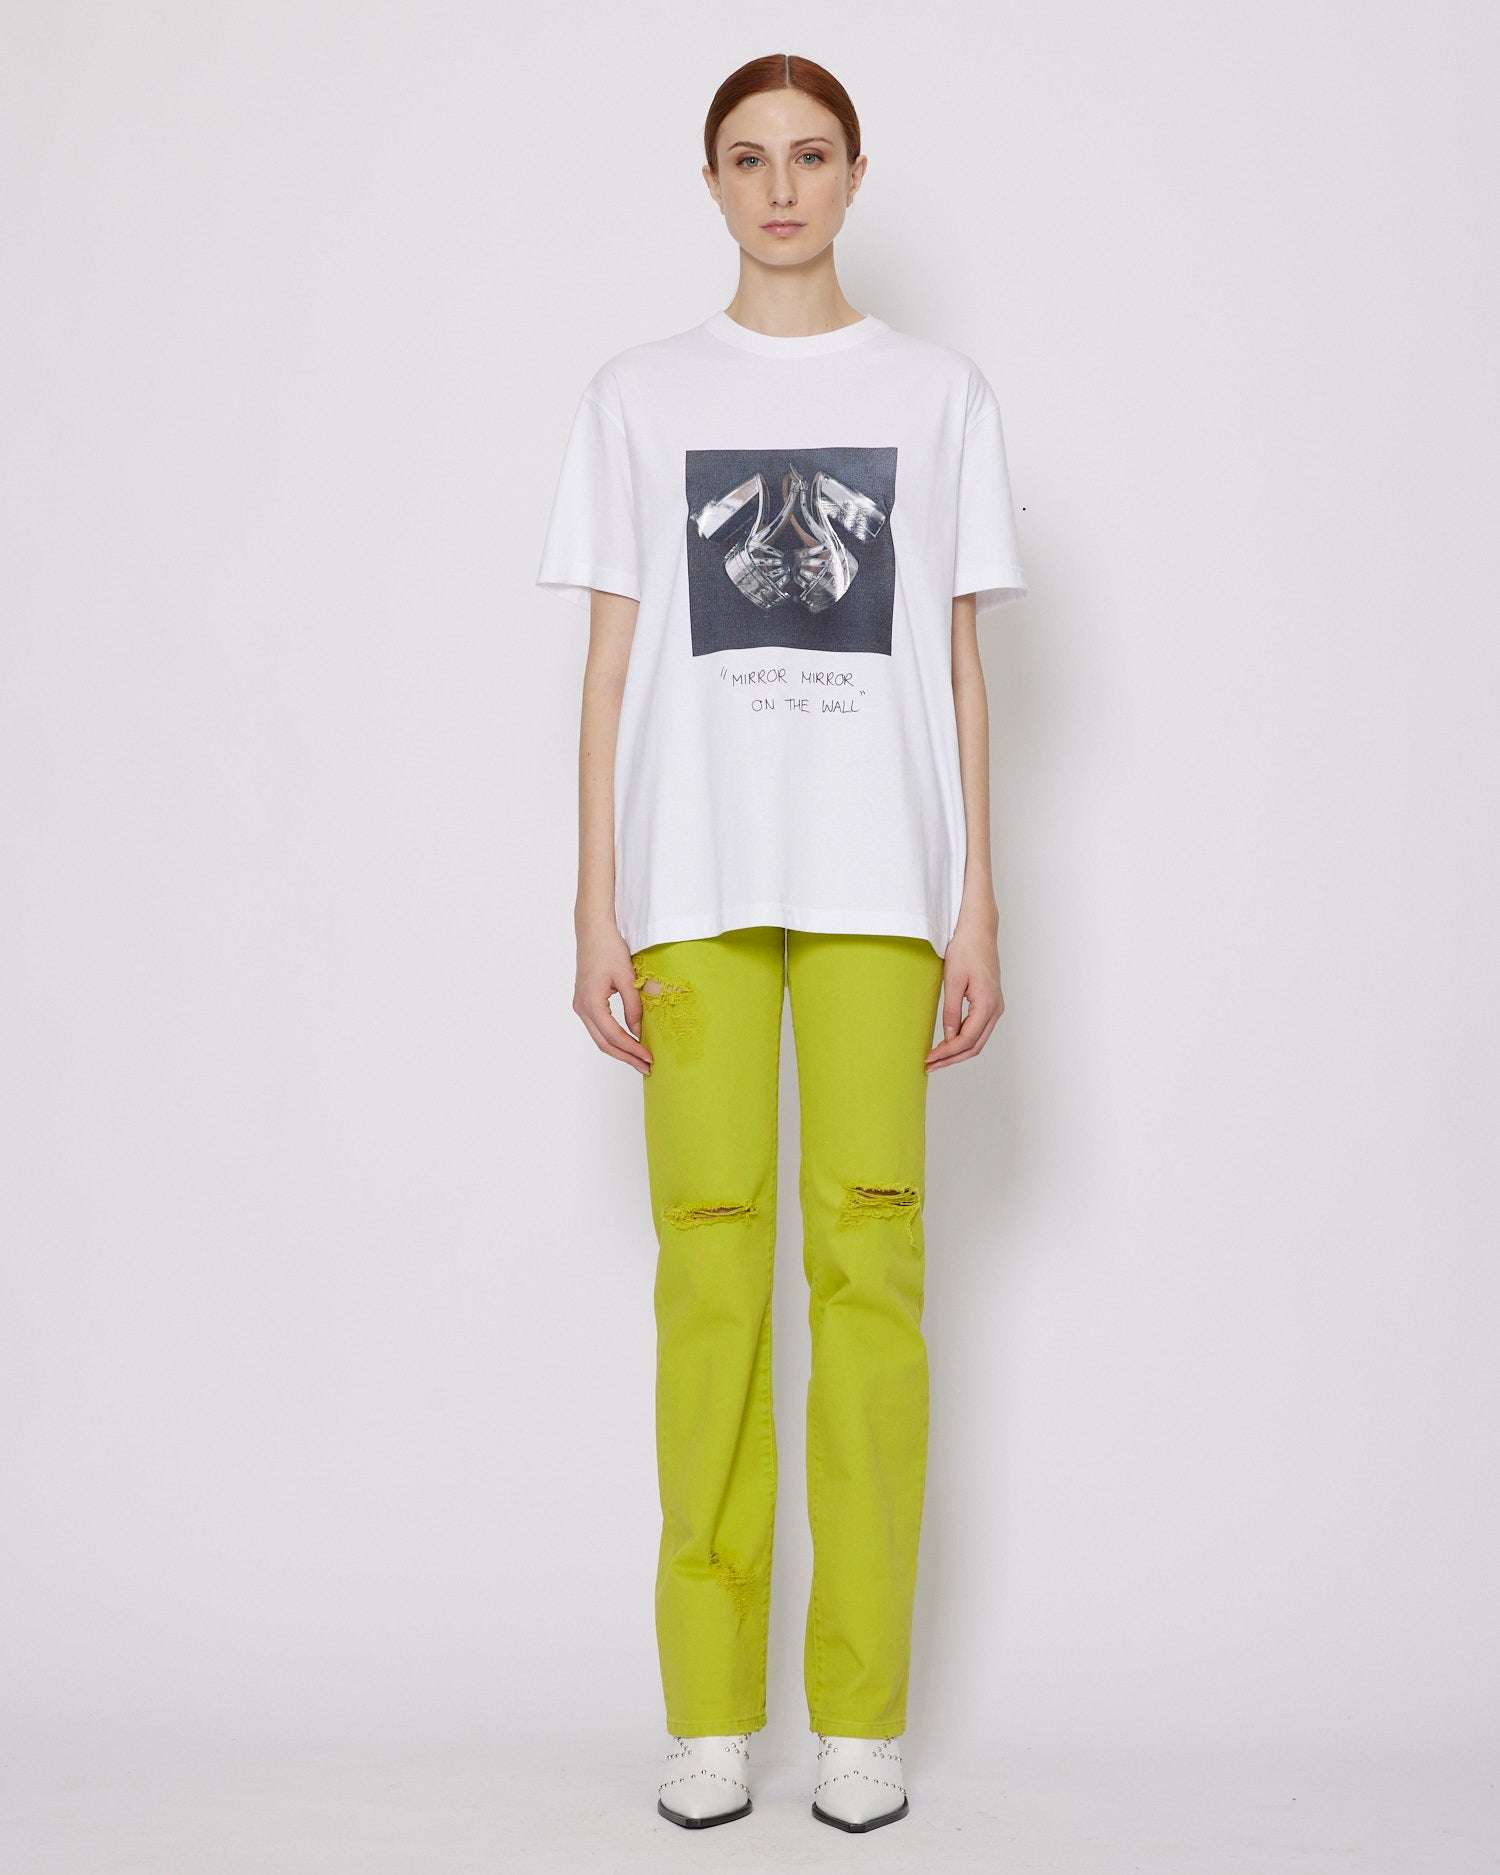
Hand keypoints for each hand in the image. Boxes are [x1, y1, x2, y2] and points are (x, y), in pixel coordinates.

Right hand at [573, 922, 653, 1073]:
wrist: (593, 931)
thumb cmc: (609, 949)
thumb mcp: (627, 977)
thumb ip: (633, 1006)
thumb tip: (639, 1031)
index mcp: (591, 1003)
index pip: (614, 1035)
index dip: (632, 1049)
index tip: (649, 1058)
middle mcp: (581, 1008)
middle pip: (604, 1043)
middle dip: (626, 1057)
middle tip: (646, 1068)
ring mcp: (580, 1006)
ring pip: (600, 1038)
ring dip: (619, 1051)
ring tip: (639, 1060)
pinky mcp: (584, 1002)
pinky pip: (598, 1028)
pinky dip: (613, 1038)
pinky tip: (628, 1042)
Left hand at [925, 916, 1004, 1070]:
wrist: (978, 930)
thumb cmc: (966, 950)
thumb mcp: (953, 980)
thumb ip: (951, 1011)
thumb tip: (949, 1037)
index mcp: (988, 1004)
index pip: (967, 1040)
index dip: (947, 1053)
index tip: (929, 1059)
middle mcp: (996, 1009)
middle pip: (975, 1046)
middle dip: (951, 1059)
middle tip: (929, 1066)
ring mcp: (995, 1007)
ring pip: (978, 1041)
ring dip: (957, 1052)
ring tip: (936, 1059)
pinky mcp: (990, 1004)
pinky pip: (979, 1030)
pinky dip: (964, 1041)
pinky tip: (948, 1043)